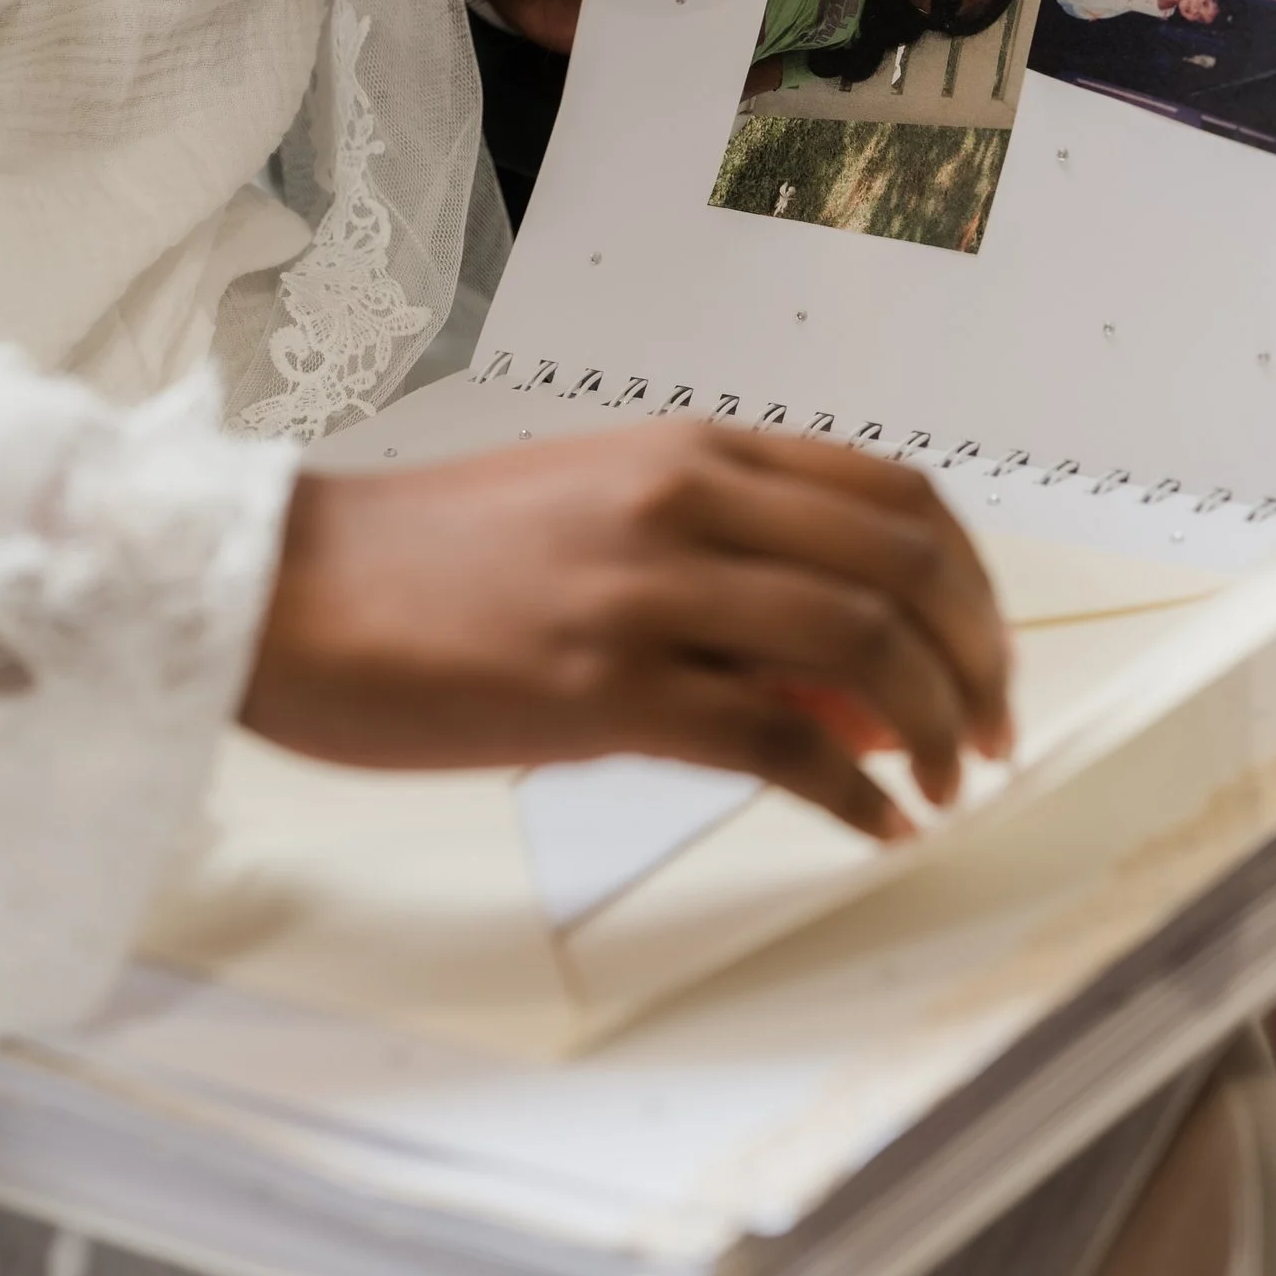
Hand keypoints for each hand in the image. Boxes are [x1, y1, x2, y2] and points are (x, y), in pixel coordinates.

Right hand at [242, 428, 1015, 837]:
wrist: (282, 588)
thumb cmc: (425, 563)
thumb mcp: (595, 523)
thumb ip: (722, 571)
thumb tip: (854, 675)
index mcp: (690, 451)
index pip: (894, 492)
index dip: (969, 579)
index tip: (987, 652)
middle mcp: (687, 503)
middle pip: (905, 564)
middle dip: (978, 660)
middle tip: (992, 733)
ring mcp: (648, 592)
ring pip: (863, 644)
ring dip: (933, 728)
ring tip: (943, 788)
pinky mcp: (604, 687)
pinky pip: (780, 739)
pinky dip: (853, 790)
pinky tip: (873, 824)